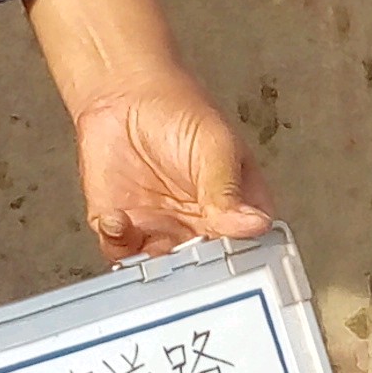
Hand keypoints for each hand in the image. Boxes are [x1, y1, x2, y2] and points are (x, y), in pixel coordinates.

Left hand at [69, 75, 275, 256]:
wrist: (123, 96)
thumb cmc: (180, 111)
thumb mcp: (215, 145)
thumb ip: (227, 188)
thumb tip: (253, 224)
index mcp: (237, 212)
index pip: (246, 251)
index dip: (237, 263)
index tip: (223, 260)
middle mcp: (202, 231)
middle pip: (205, 274)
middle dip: (193, 276)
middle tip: (181, 254)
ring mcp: (163, 235)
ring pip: (163, 274)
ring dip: (153, 268)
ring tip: (147, 240)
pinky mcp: (126, 232)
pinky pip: (123, 255)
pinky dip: (119, 244)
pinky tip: (119, 220)